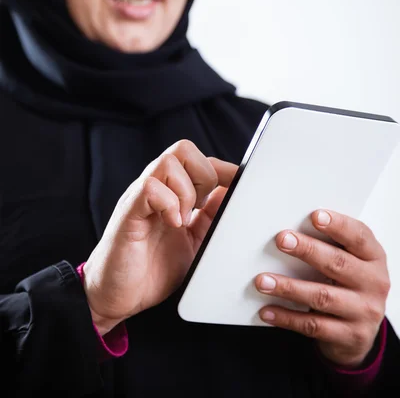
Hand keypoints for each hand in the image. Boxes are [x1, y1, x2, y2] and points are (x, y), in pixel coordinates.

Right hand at [82, 140, 236, 334]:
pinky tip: (172, 225)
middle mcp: (155, 189)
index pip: (198, 159)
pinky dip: (169, 204)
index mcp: (171, 193)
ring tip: (183, 220)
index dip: (223, 168)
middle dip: (203, 175)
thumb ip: (209, 217)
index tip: (240, 184)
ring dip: (185, 191)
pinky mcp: (129, 212)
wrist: (117, 297)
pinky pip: (150, 187)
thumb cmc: (150, 270)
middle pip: (183, 149)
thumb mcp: (193, 242)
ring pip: (168, 162)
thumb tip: (231, 194)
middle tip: (200, 207)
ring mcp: (140, 198)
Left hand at [255, 210, 389, 367]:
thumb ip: (332, 244)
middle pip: (338, 263)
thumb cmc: (349, 284)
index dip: (338, 225)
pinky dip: (287, 317)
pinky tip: (267, 310)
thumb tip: (293, 231)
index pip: (359, 237)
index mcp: (374, 258)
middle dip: (307, 250)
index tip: (315, 216)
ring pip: (322, 296)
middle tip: (282, 240)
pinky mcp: (350, 336)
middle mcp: (374, 283)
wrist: (360, 332)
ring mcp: (364, 311)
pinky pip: (313, 325)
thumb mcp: (351, 261)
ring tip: (263, 280)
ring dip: (289, 287)